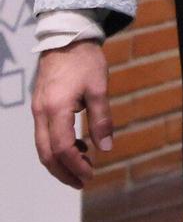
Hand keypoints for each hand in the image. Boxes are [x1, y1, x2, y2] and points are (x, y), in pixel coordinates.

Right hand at [33, 40, 111, 188]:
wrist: (67, 39)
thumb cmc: (85, 61)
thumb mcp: (99, 88)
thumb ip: (102, 120)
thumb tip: (106, 149)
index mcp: (56, 110)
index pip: (62, 148)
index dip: (75, 166)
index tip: (90, 175)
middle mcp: (41, 114)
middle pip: (46, 154)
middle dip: (63, 172)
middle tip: (83, 182)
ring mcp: (38, 111)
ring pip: (42, 147)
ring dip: (60, 162)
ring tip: (83, 167)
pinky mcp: (40, 107)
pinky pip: (44, 135)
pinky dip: (58, 147)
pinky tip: (79, 146)